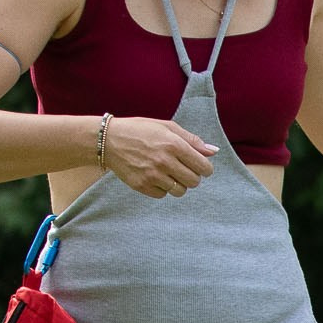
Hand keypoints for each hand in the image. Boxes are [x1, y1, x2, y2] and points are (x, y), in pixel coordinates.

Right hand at [104, 115, 218, 198]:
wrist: (108, 140)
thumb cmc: (140, 131)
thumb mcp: (167, 127)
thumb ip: (192, 140)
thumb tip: (214, 151)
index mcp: (173, 144)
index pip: (203, 167)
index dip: (205, 168)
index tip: (199, 166)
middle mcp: (164, 161)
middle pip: (194, 182)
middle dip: (192, 176)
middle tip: (182, 168)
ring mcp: (152, 175)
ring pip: (180, 191)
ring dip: (178, 184)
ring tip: (168, 172)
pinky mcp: (141, 186)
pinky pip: (163, 195)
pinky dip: (162, 188)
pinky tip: (155, 176)